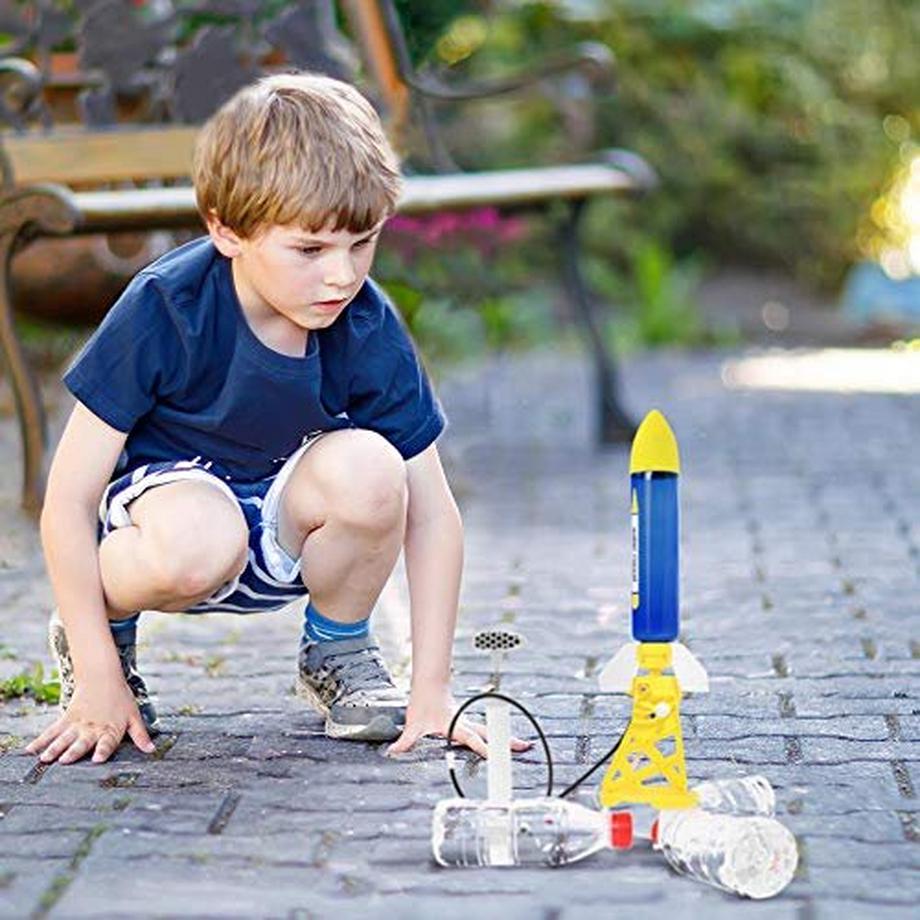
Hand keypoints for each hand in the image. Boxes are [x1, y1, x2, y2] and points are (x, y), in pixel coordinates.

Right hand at [25, 677, 154, 764]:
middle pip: (82, 742)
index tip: (97, 759)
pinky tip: (30, 750)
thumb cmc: (121, 699)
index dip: (102, 750)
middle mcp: (93, 728)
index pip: (107, 742)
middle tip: (65, 761)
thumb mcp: (134, 716)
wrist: (102, 677)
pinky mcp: (66, 719)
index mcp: (111, 729)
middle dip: (74, 751)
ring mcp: (78, 724)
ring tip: (45, 758)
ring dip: (54, 748)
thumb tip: (152, 750)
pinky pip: (52, 731)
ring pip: (64, 737)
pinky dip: (41, 740)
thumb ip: (141, 735)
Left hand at [386, 684, 532, 757]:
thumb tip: (393, 752)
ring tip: (522, 747)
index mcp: (454, 725)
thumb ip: (405, 740)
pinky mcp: (467, 725)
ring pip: (489, 732)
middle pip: (488, 734)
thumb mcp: (413, 725)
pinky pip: (484, 732)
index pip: (470, 737)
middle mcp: (464, 724)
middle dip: (504, 741)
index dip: (481, 747)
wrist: (428, 688)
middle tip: (522, 747)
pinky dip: (497, 737)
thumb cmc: (422, 706)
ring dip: (504, 739)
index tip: (493, 755)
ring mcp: (468, 724)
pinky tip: (506, 743)